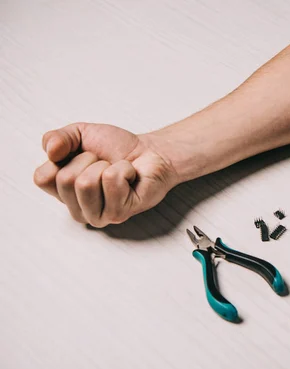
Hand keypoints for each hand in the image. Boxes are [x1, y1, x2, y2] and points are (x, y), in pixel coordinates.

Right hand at [34, 123, 178, 226]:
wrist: (151, 152)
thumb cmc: (116, 148)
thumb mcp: (80, 134)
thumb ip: (57, 138)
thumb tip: (50, 151)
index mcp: (63, 193)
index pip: (42, 178)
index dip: (62, 157)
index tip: (83, 155)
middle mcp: (77, 209)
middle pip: (65, 180)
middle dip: (88, 160)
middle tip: (104, 163)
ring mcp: (98, 216)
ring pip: (85, 183)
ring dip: (105, 166)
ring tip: (116, 170)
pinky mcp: (118, 214)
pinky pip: (111, 181)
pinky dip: (123, 169)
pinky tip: (130, 178)